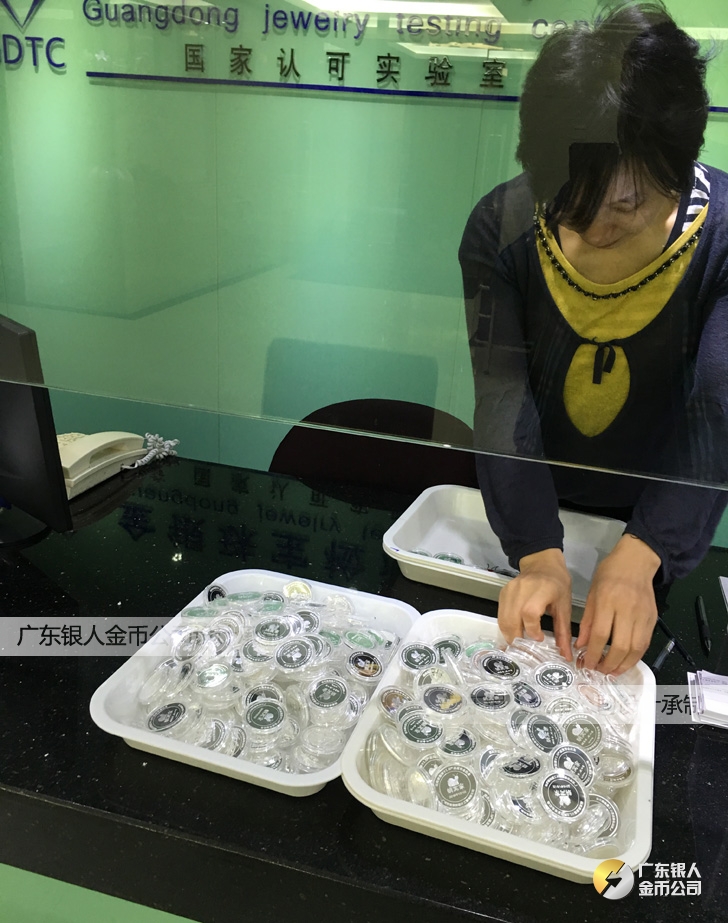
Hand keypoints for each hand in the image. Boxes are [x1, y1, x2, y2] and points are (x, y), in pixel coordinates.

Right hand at [497, 548, 572, 659]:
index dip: (532, 630)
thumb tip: (566, 655)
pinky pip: (500, 615)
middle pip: (512, 619)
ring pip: (503, 620)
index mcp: (541, 590)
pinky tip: (515, 632)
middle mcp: (521, 589)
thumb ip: (563, 632)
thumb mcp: (565, 606)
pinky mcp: (503, 593)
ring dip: (510, 635)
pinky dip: (506, 627)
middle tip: (526, 649)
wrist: (542, 564)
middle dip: (518, 638)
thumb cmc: (558, 584)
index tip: (539, 639)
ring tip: (520, 644)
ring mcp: (509, 591)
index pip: (529, 613)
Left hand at [576, 534, 660, 674]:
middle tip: (599, 671)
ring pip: (636, 648)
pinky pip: (645, 643)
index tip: (586, 663)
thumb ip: (588, 621)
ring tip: (612, 672)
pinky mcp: (653, 619)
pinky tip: (625, 661)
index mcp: (608, 602)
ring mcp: (643, 616)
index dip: (593, 653)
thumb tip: (581, 646)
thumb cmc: (609, 575)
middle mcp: (628, 610)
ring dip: (624, 665)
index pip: (601, 634)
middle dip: (609, 663)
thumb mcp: (592, 593)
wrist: (636, 562)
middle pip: (621, 645)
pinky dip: (635, 657)